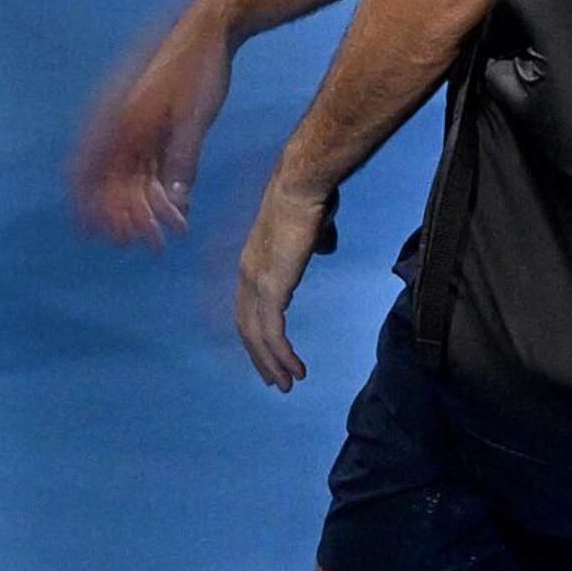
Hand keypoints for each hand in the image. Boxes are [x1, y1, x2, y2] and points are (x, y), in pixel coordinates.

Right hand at [71, 5, 234, 246]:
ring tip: (174, 230)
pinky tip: (180, 205)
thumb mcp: (194, 117)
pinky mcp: (156, 122)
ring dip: (149, 205)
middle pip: (113, 183)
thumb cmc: (198, 68)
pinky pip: (150, 162)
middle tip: (153, 245)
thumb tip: (176, 202)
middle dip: (130, 217)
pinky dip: (161, 185)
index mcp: (120, 121)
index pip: (89, 175)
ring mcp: (138, 124)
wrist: (209, 27)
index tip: (110, 238)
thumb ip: (182, 158)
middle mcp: (122, 125)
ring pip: (134, 175)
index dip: (94, 209)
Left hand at [234, 175, 336, 391]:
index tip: (268, 354)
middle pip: (247, 328)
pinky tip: (296, 369)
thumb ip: (316, 241)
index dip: (256, 334)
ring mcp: (256, 282)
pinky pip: (274, 332)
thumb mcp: (313, 227)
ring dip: (273, 364)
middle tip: (275, 381)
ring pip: (258, 336)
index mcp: (252, 262)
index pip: (247, 308)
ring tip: (288, 384)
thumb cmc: (311, 199)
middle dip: (260, 358)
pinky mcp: (271, 288)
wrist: (302, 186)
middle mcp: (247, 275)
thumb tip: (324, 247)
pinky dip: (283, 355)